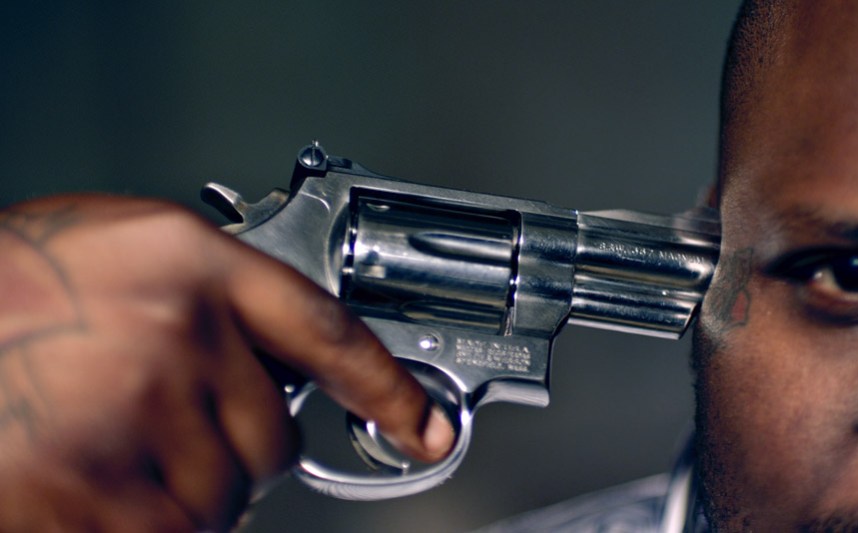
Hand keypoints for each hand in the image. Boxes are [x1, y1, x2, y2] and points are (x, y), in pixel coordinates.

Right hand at [0, 196, 453, 530]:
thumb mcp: (115, 261)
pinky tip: (86, 481)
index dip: (386, 386)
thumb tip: (280, 364)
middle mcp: (173, 329)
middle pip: (272, 432)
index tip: (427, 428)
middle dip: (227, 444)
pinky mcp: (97, 491)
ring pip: (226, 494)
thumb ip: (204, 302)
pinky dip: (145, 522)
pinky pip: (175, 531)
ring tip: (98, 440)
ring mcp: (137, 410)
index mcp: (181, 257)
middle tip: (148, 418)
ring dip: (178, 487)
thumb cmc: (6, 296)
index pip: (324, 328)